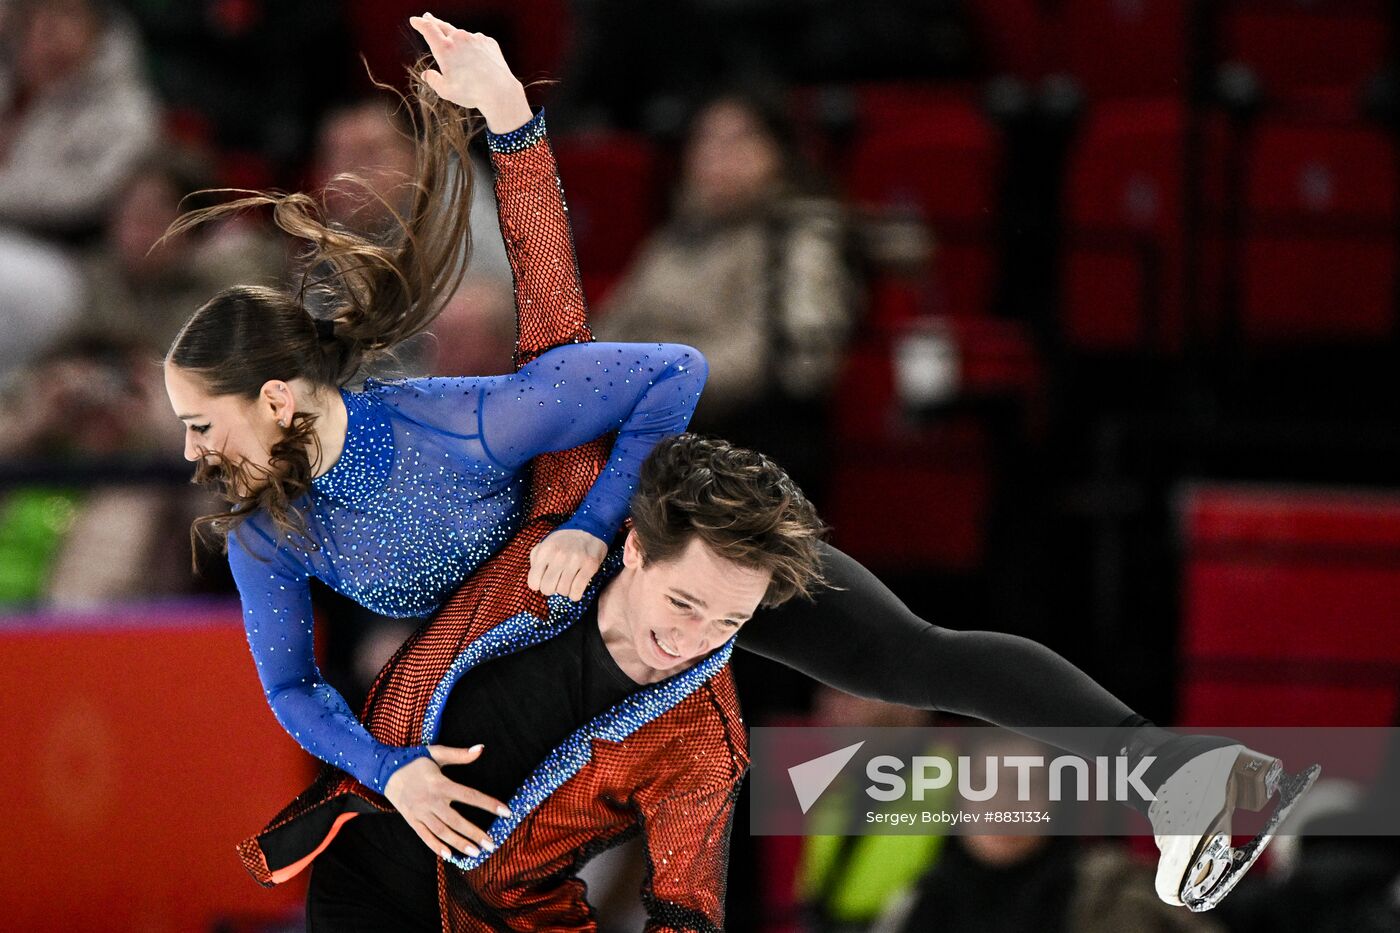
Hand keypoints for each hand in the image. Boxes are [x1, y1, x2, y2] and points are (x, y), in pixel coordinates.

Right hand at [383, 744, 512, 859]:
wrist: (384, 770)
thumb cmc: (415, 760)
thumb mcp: (437, 753)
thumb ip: (460, 754)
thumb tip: (481, 748)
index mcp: (441, 784)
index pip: (470, 796)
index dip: (489, 804)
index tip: (506, 812)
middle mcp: (431, 801)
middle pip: (457, 820)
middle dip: (475, 833)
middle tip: (492, 844)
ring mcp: (420, 813)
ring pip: (442, 832)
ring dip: (459, 843)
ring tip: (476, 853)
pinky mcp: (412, 820)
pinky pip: (425, 836)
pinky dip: (436, 847)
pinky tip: (450, 856)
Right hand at [408, 13, 531, 131]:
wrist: (500, 91)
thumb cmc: (471, 93)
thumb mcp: (446, 91)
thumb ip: (433, 80)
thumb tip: (426, 75)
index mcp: (445, 48)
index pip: (428, 29)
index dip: (420, 23)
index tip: (415, 20)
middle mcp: (459, 38)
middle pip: (443, 25)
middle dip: (433, 21)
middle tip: (428, 17)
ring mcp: (475, 38)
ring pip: (461, 36)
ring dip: (456, 39)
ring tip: (456, 51)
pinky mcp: (489, 42)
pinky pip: (477, 42)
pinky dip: (473, 47)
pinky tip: (476, 59)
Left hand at [528, 528, 607, 600]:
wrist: (590, 528)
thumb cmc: (564, 540)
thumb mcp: (545, 544)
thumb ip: (536, 559)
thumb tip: (535, 578)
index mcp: (545, 551)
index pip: (533, 582)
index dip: (537, 585)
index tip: (543, 580)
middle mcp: (559, 556)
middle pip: (547, 589)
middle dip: (550, 589)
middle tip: (556, 582)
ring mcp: (575, 561)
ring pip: (563, 591)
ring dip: (564, 590)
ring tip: (567, 581)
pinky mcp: (590, 566)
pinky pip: (577, 592)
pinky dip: (575, 594)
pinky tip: (576, 587)